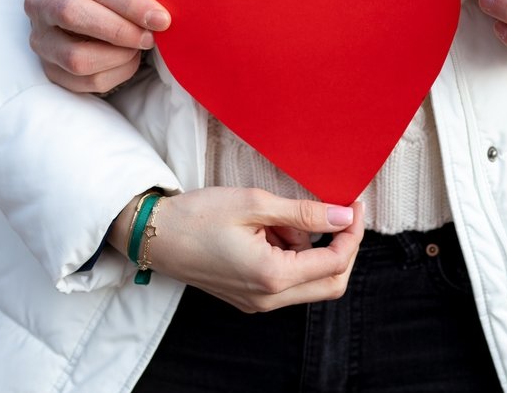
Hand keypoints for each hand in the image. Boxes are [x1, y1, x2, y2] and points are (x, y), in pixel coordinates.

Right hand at [25, 0, 170, 92]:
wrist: (85, 3)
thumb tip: (158, 20)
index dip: (130, 4)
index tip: (161, 19)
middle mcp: (38, 1)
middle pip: (73, 16)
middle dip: (121, 31)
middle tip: (151, 37)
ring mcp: (39, 38)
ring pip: (75, 58)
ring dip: (118, 57)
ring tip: (137, 47)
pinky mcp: (48, 68)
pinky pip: (83, 82)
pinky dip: (115, 75)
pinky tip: (127, 60)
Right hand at [109, 188, 364, 312]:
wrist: (153, 236)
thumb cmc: (197, 216)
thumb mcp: (254, 204)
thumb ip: (303, 213)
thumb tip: (342, 216)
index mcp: (272, 276)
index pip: (336, 262)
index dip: (352, 232)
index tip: (353, 205)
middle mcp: (268, 298)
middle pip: (332, 282)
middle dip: (342, 247)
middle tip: (337, 213)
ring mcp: (259, 302)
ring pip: (310, 281)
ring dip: (308, 248)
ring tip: (275, 218)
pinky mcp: (250, 297)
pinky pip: (288, 280)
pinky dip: (291, 255)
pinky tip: (267, 230)